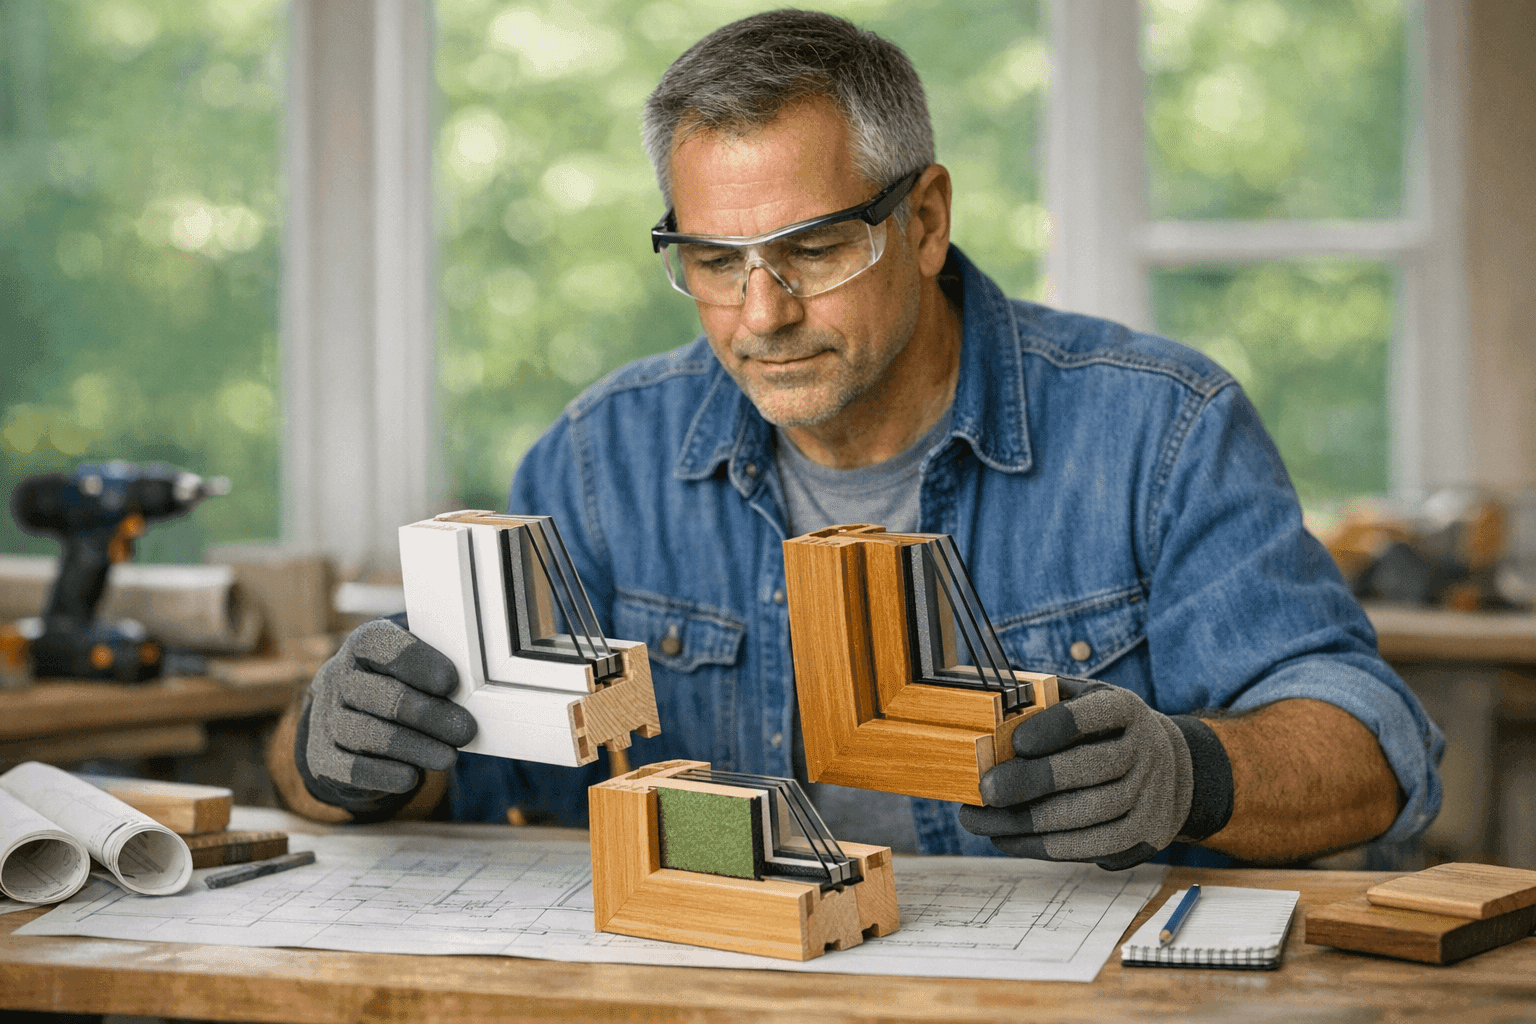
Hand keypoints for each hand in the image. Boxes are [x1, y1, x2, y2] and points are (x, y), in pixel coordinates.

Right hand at [298, 619, 476, 816]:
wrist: (350, 715)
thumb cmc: (397, 682)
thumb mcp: (414, 664)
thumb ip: (437, 670)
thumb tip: (473, 692)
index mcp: (364, 645)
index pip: (386, 648)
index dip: (419, 664)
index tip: (450, 683)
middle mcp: (339, 678)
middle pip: (383, 697)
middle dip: (428, 715)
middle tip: (464, 730)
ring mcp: (327, 718)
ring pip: (369, 735)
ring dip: (414, 748)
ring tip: (449, 757)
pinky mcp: (323, 757)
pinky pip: (351, 768)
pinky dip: (384, 773)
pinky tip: (412, 776)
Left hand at [958, 678, 1231, 869]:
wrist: (1166, 768)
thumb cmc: (1101, 731)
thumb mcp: (1081, 701)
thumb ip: (1044, 702)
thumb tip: (991, 714)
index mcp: (1124, 709)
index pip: (1092, 714)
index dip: (1054, 727)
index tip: (1016, 742)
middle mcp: (1145, 750)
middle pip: (1090, 768)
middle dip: (1033, 781)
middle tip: (986, 790)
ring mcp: (1150, 795)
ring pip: (1088, 815)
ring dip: (1028, 822)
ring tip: (981, 821)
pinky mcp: (1144, 834)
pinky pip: (1091, 846)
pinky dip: (1043, 846)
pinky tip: (1007, 837)